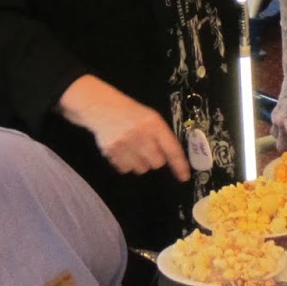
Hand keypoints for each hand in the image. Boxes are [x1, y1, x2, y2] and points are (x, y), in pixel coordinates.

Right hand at [60, 75, 188, 179]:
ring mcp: (124, 144)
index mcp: (154, 124)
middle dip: (155, 159)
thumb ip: (162, 137)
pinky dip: (126, 163)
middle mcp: (140, 134)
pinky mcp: (111, 152)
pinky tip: (123, 150)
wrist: (102, 108)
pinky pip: (125, 169)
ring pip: (141, 169)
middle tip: (148, 149)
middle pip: (157, 163)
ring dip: (140, 162)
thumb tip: (172, 160)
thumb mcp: (151, 118)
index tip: (184, 176)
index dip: (179, 165)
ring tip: (133, 148)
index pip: (172, 149)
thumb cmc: (131, 114)